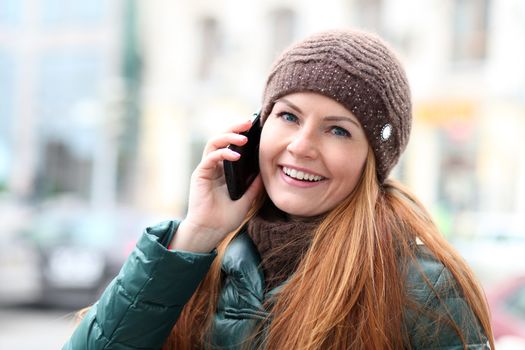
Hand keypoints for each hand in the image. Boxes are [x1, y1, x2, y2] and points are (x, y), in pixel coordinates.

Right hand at [170, 119, 262, 252]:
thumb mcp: (246, 199)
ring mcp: (206, 169)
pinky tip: (235, 155)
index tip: (256, 128)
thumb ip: (254, 185)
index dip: (241, 135)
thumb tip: (265, 172)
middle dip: (234, 128)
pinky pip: (210, 158)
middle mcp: (214, 166)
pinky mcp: (200, 175)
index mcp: (224, 170)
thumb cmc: (225, 218)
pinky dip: (223, 153)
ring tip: (243, 137)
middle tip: (249, 122)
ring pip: (214, 143)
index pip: (231, 146)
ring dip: (228, 137)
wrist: (210, 231)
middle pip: (221, 139)